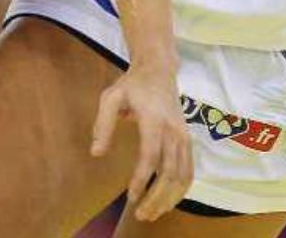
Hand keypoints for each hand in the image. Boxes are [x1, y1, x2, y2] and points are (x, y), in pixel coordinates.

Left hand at [91, 63, 192, 222]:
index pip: (151, 155)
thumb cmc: (132, 86)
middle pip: (169, 171)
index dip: (142, 179)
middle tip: (140, 214)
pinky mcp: (188, 140)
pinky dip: (181, 190)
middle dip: (156, 197)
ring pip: (183, 175)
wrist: (159, 71)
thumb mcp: (110, 97)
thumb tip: (96, 153)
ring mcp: (184, 136)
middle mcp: (173, 130)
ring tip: (152, 214)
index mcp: (153, 119)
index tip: (131, 197)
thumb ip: (103, 125)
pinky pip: (189, 171)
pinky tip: (168, 202)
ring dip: (170, 198)